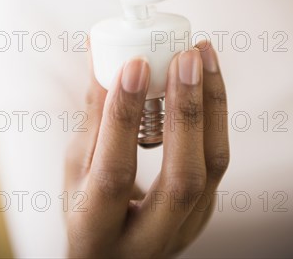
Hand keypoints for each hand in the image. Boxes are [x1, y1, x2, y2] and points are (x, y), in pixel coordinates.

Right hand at [64, 41, 228, 257]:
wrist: (115, 252)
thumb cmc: (87, 206)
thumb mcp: (77, 169)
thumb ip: (93, 116)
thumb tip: (99, 54)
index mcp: (96, 230)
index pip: (114, 173)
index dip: (124, 116)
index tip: (135, 64)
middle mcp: (146, 240)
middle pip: (182, 179)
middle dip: (187, 110)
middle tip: (185, 57)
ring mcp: (184, 229)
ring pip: (212, 167)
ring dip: (211, 103)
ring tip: (201, 55)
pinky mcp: (204, 212)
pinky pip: (216, 158)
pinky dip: (214, 112)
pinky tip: (207, 78)